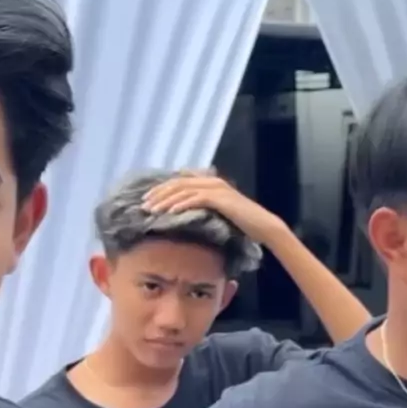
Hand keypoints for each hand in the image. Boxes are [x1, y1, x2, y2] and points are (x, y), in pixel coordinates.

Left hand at [142, 174, 284, 245]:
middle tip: (143, 205)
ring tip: (152, 210)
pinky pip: (196, 199)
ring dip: (165, 200)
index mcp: (210, 182)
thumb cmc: (242, 223)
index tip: (147, 200)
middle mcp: (212, 181)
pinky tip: (170, 212)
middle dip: (158, 193)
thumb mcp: (218, 213)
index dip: (161, 189)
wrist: (263, 226)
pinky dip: (182, 204)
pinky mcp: (221, 199)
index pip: (179, 181)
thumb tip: (183, 213)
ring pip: (184, 190)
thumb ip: (203, 208)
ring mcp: (217, 188)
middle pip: (178, 183)